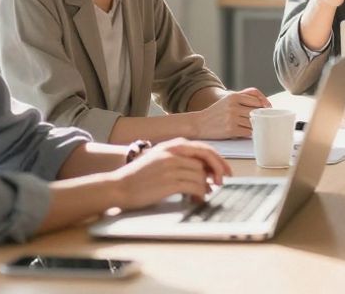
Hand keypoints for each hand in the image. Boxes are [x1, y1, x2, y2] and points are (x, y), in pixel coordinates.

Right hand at [111, 138, 231, 208]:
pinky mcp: (169, 182)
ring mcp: (171, 167)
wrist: (117, 186)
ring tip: (200, 195)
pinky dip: (200, 194)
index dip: (218, 159)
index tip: (226, 170)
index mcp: (172, 145)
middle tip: (221, 182)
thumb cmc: (139, 177)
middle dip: (218, 171)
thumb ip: (181, 160)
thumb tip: (206, 172)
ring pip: (201, 175)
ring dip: (205, 187)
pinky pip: (195, 187)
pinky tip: (196, 199)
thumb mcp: (159, 159)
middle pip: (206, 159)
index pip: (203, 148)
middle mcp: (173, 153)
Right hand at [192, 88, 270, 139]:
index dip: (263, 106)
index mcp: (234, 96)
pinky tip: (248, 132)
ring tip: (255, 127)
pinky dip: (250, 133)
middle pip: (255, 112)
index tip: (267, 111)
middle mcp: (233, 106)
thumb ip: (245, 98)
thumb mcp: (228, 99)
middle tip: (264, 121)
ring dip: (255, 126)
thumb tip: (265, 103)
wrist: (199, 123)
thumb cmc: (217, 112)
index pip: (256, 101)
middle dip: (260, 117)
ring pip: (253, 122)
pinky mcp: (231, 130)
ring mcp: (232, 118)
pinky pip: (248, 132)